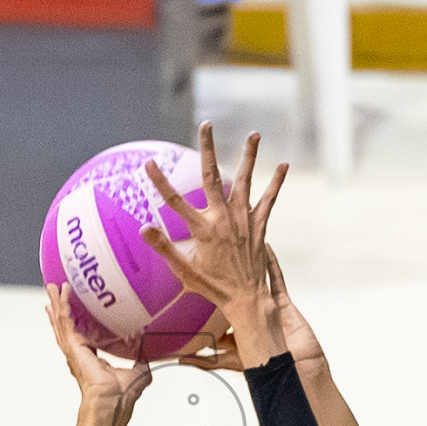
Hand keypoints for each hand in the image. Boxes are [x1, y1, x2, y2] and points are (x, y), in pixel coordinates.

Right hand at [46, 282, 149, 425]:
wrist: (111, 402)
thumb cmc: (120, 396)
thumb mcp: (139, 371)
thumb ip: (142, 357)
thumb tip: (147, 344)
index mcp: (91, 360)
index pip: (80, 337)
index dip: (75, 323)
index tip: (71, 311)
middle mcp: (79, 355)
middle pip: (65, 326)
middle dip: (59, 308)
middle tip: (53, 292)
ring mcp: (74, 351)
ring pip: (61, 322)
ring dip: (56, 303)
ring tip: (50, 288)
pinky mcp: (74, 347)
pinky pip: (65, 322)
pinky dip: (63, 307)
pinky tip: (61, 294)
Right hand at [139, 123, 287, 365]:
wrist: (246, 299)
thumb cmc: (213, 287)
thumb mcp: (184, 271)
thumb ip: (164, 248)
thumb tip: (143, 229)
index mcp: (202, 229)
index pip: (175, 201)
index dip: (160, 182)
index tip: (149, 163)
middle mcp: (223, 219)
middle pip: (211, 177)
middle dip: (208, 149)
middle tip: (206, 125)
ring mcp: (243, 220)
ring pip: (245, 181)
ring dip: (249, 156)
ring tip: (254, 134)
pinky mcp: (258, 226)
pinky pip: (268, 200)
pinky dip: (275, 184)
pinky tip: (283, 166)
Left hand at [179, 245, 326, 375]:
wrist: (295, 366)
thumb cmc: (266, 366)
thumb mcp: (230, 362)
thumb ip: (205, 361)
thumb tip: (179, 359)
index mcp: (237, 327)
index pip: (219, 310)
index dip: (208, 298)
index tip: (194, 281)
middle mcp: (251, 314)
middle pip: (236, 290)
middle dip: (226, 276)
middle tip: (212, 255)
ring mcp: (267, 306)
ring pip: (255, 280)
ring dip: (247, 265)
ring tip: (234, 245)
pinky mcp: (282, 302)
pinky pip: (276, 278)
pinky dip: (271, 263)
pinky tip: (264, 248)